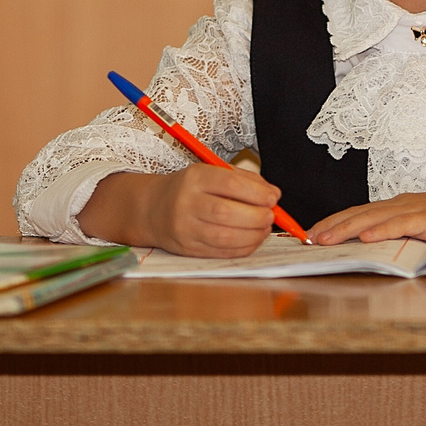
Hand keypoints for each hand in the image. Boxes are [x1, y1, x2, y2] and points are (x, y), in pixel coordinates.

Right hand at [77, 165, 283, 256]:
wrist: (153, 209)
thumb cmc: (190, 189)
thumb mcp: (211, 173)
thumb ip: (244, 180)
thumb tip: (273, 195)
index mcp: (195, 177)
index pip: (230, 184)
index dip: (256, 193)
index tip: (273, 198)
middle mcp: (186, 202)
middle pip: (226, 213)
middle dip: (256, 216)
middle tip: (270, 216)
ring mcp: (185, 228)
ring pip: (224, 236)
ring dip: (253, 235)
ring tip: (264, 228)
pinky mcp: (187, 248)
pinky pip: (220, 252)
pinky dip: (242, 248)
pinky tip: (252, 240)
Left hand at [308, 173, 425, 245]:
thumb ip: (405, 236)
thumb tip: (378, 250)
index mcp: (400, 208)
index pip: (359, 214)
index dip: (333, 222)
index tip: (310, 233)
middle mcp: (404, 205)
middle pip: (359, 214)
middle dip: (330, 226)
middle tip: (304, 238)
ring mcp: (418, 210)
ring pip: (374, 218)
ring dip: (346, 228)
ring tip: (324, 238)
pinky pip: (404, 224)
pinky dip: (384, 230)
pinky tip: (367, 237)